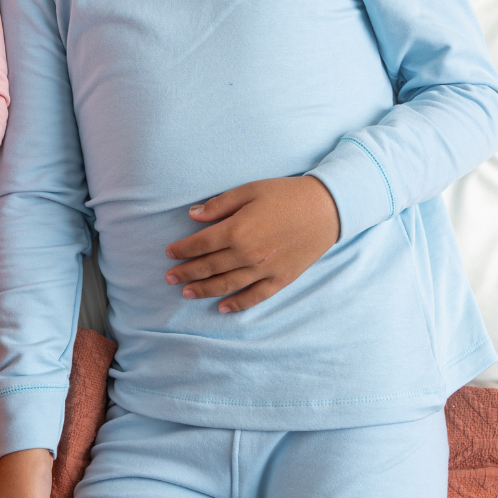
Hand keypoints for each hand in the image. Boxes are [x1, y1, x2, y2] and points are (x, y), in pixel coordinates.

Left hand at [165, 176, 339, 312]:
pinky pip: (254, 296)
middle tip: (169, 278)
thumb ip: (219, 205)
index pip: (200, 244)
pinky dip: (237, 304)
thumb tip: (193, 215)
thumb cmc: (286, 195)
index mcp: (237, 230)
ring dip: (204, 290)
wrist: (327, 209)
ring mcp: (264, 270)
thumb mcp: (249, 190)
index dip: (182, 250)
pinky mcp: (280, 279)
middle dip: (186, 273)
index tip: (169, 254)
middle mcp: (247, 254)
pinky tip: (222, 308)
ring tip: (186, 293)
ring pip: (226, 285)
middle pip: (208, 267)